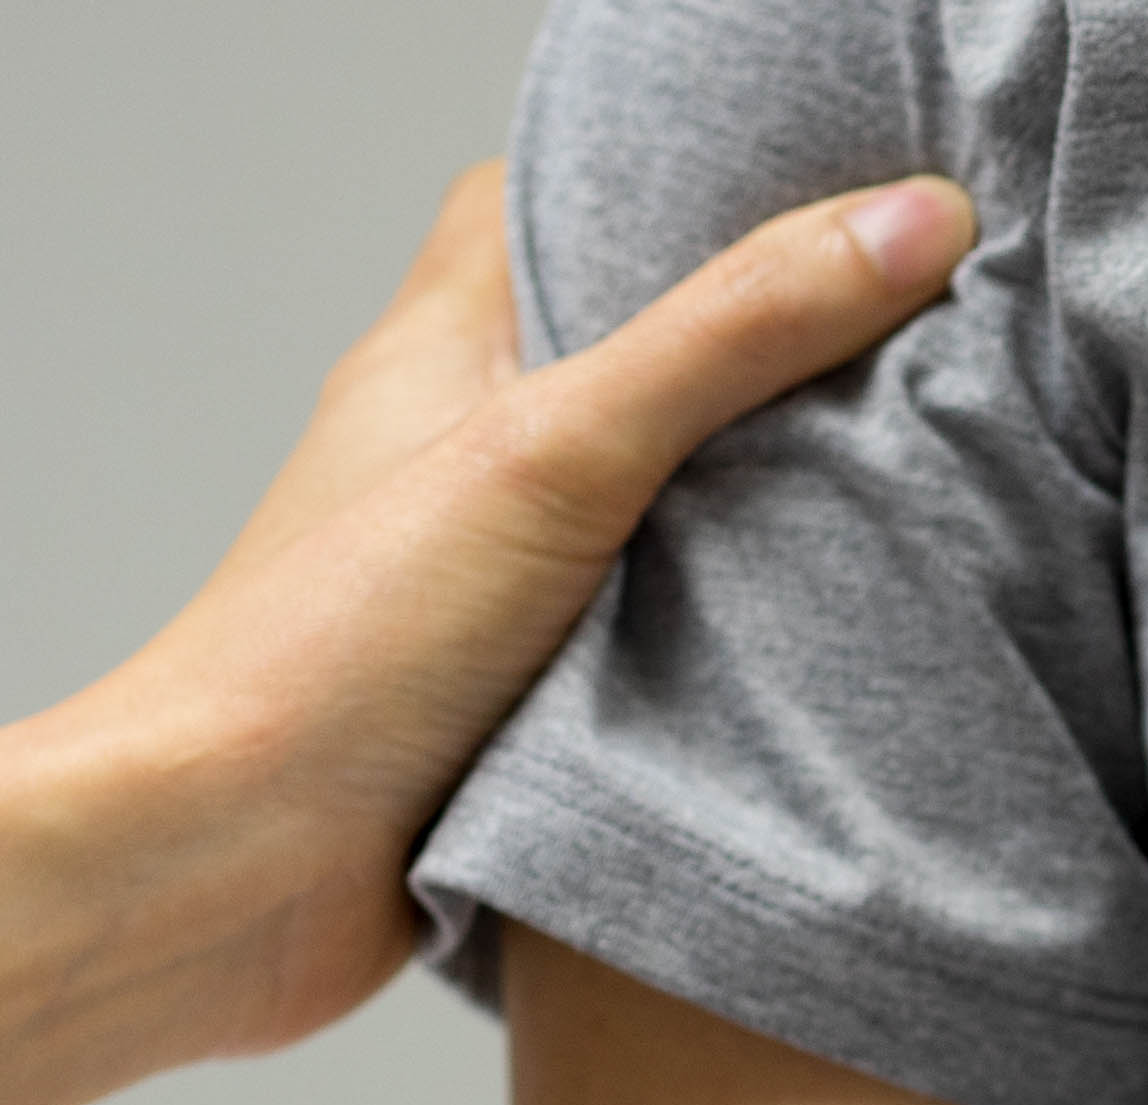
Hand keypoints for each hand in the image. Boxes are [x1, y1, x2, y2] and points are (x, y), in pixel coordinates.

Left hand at [0, 163, 972, 1104]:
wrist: (234, 872)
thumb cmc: (335, 650)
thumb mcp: (560, 451)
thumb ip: (736, 333)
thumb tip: (914, 221)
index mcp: (438, 352)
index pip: (534, 204)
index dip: (654, 189)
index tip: (793, 203)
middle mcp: (457, 455)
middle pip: (620, 360)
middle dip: (746, 359)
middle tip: (890, 349)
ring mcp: (485, 583)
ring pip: (646, 513)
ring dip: (747, 520)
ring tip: (893, 494)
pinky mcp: (515, 703)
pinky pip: (646, 645)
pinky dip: (719, 646)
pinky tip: (810, 652)